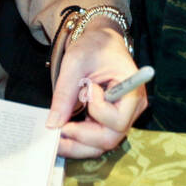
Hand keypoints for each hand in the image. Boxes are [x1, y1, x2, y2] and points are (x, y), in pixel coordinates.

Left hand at [47, 18, 146, 158]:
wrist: (100, 41)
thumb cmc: (94, 46)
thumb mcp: (75, 63)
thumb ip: (65, 94)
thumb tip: (53, 124)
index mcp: (132, 91)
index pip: (117, 120)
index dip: (97, 112)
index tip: (86, 89)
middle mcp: (132, 109)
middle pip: (110, 139)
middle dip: (81, 138)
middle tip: (56, 131)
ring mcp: (122, 116)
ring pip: (102, 144)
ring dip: (78, 144)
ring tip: (55, 138)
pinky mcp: (110, 120)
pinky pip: (97, 138)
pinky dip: (79, 140)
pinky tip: (62, 134)